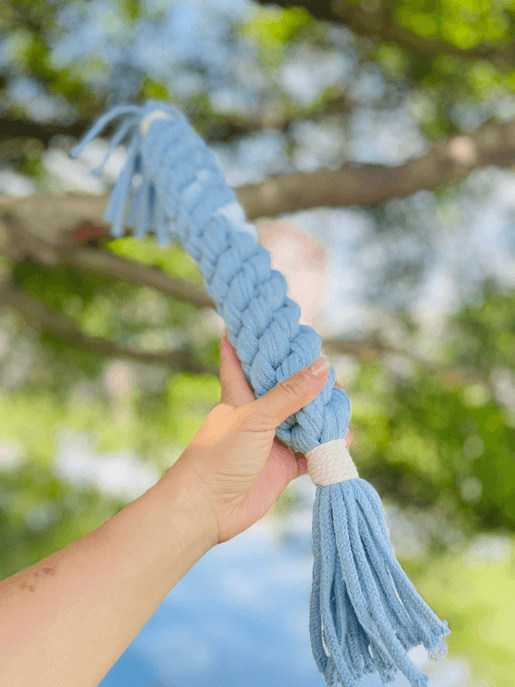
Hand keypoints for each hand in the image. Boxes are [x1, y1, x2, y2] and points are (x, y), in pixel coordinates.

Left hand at [172, 331, 353, 546]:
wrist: (207, 509)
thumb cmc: (219, 455)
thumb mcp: (255, 417)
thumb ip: (290, 394)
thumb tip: (323, 366)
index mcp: (240, 393)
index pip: (239, 356)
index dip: (248, 336)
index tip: (262, 317)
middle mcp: (257, 413)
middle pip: (285, 387)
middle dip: (307, 378)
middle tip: (330, 371)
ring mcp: (271, 439)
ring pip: (303, 418)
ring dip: (322, 413)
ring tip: (341, 404)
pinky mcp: (282, 465)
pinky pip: (311, 451)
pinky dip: (327, 446)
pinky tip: (343, 438)